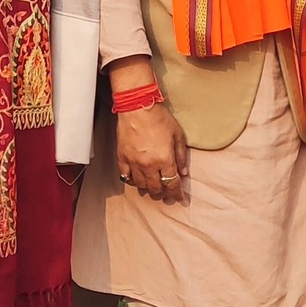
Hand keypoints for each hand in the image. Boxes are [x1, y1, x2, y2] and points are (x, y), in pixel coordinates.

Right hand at [111, 57, 188, 202]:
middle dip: (163, 194)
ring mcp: (134, 163)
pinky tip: (136, 180)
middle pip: (156, 188)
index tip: (179, 199)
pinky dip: (132, 181)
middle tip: (166, 195)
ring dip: (148, 190)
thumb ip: (181, 155)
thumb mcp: (178, 135)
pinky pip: (126, 176)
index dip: (177, 194)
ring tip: (152, 189)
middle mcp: (149, 165)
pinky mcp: (122, 158)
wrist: (137, 107)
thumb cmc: (159, 118)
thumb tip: (183, 172)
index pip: (172, 184)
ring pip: (141, 185)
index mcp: (165, 159)